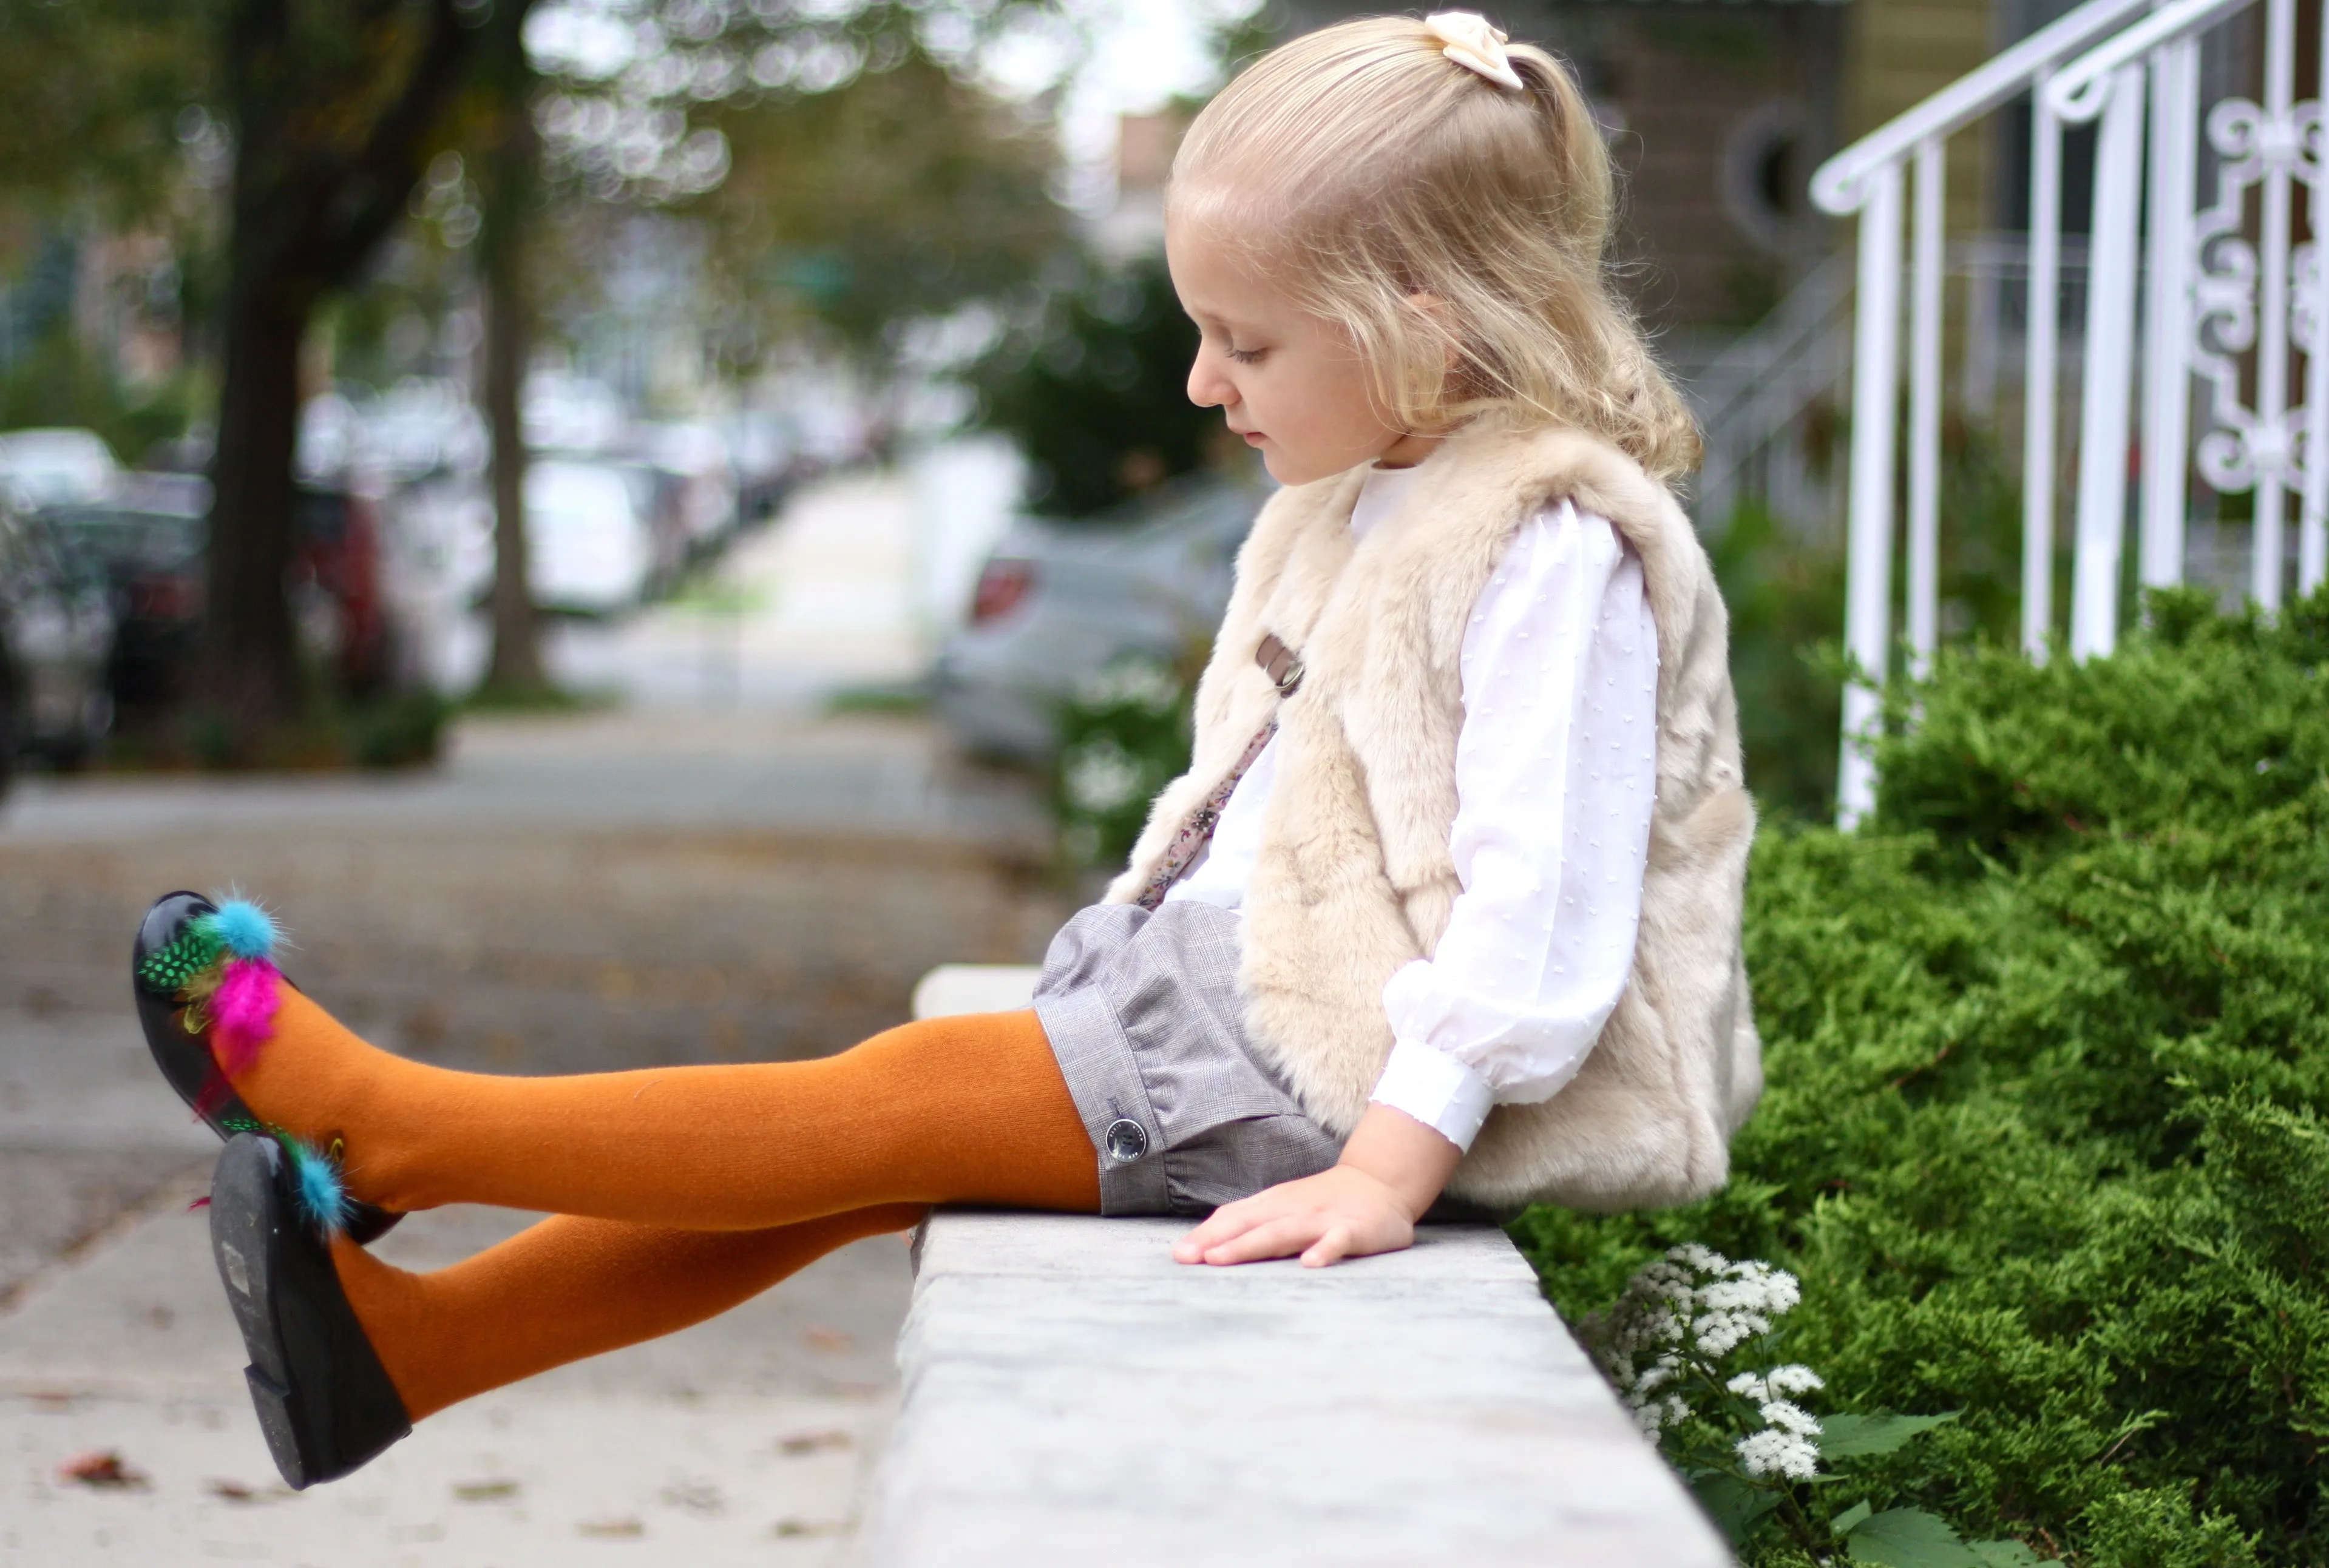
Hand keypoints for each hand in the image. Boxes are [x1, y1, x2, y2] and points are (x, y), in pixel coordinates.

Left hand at [1171, 1103, 1463, 1268]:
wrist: (1380, 1183)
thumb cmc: (1322, 1202)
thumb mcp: (1283, 1207)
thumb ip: (1249, 1224)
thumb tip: (1202, 1246)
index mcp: (1274, 1205)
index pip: (1234, 1218)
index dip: (1206, 1235)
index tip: (1179, 1255)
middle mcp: (1292, 1209)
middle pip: (1250, 1225)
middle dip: (1217, 1241)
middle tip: (1188, 1258)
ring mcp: (1322, 1219)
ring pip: (1283, 1231)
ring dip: (1251, 1244)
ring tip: (1222, 1258)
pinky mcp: (1353, 1229)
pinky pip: (1338, 1240)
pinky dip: (1324, 1250)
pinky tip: (1310, 1265)